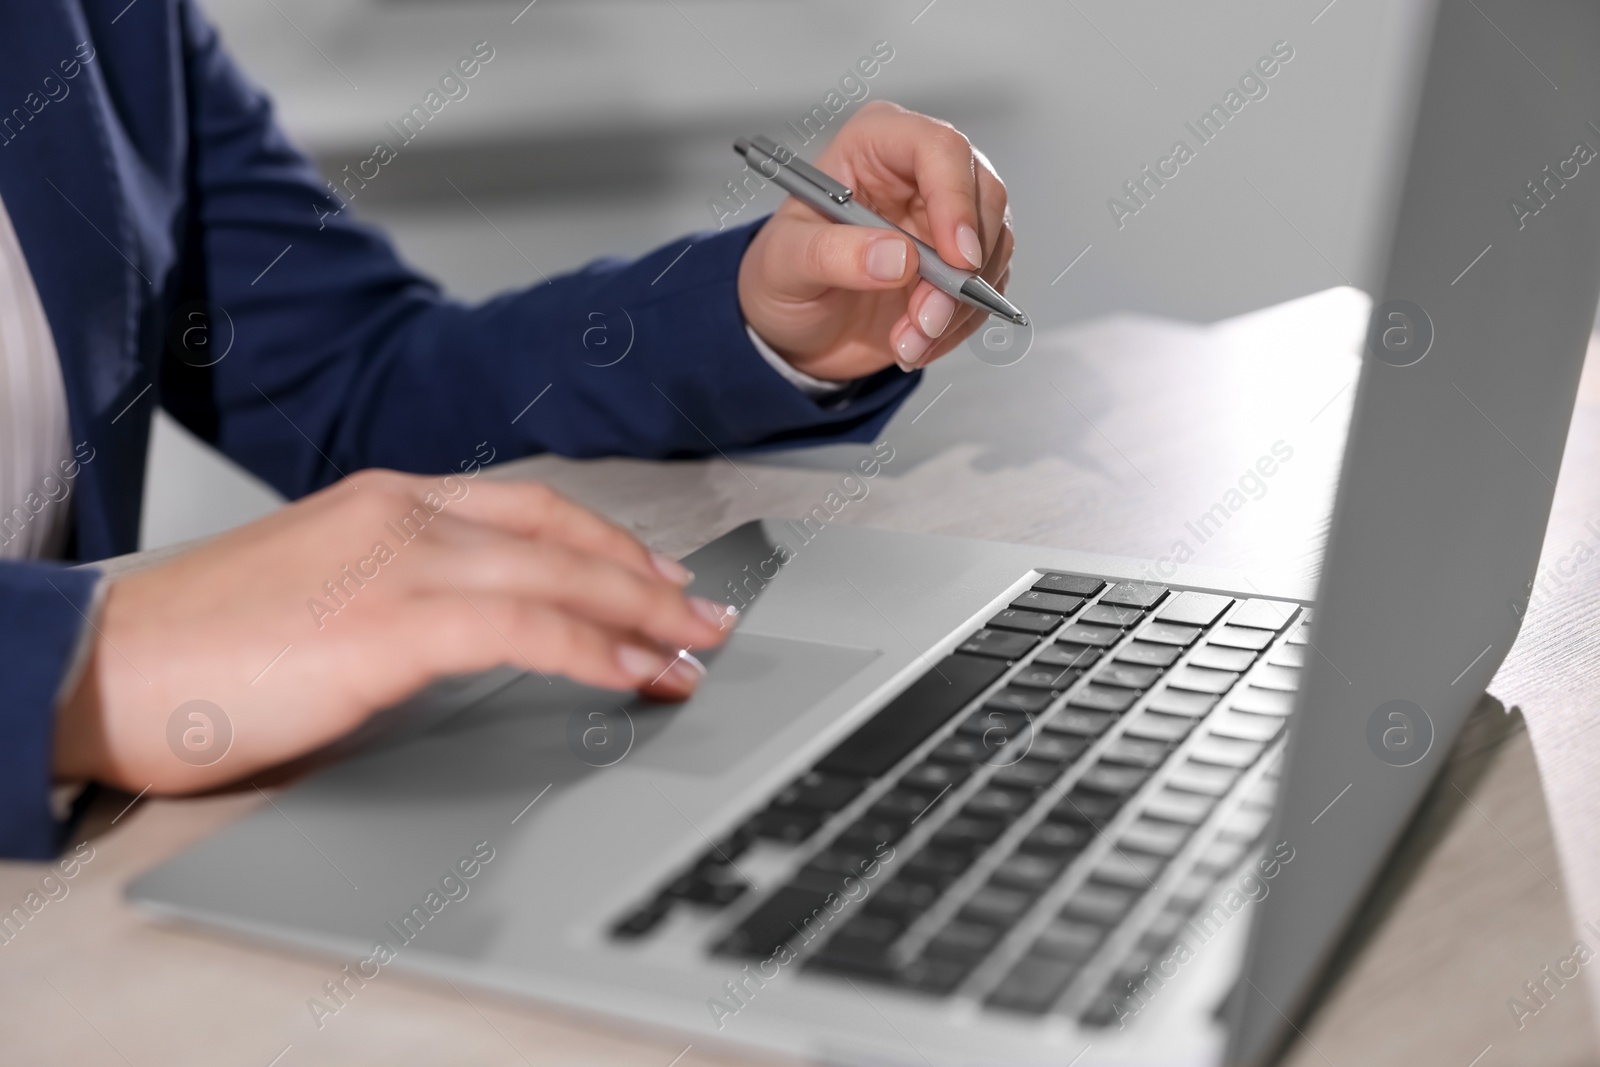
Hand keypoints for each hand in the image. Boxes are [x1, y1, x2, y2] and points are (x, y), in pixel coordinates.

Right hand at [54, 471, 735, 793]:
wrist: (99, 665)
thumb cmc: (197, 648)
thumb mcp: (320, 593)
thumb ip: (400, 595)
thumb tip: (472, 634)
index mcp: (387, 501)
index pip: (531, 507)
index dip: (607, 541)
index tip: (655, 576)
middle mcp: (403, 514)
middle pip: (563, 532)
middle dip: (648, 577)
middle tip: (705, 615)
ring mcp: (398, 559)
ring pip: (560, 573)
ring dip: (643, 615)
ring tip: (693, 650)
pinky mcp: (388, 622)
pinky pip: (525, 627)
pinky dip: (593, 650)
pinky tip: (633, 673)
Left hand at [737, 100, 1014, 381]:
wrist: (793, 326)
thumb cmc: (781, 276)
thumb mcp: (785, 264)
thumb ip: (833, 255)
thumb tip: (896, 257)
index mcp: (875, 145)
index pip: (939, 149)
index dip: (956, 200)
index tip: (956, 258)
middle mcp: (920, 173)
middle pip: (983, 196)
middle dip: (962, 269)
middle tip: (927, 317)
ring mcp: (946, 218)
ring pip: (993, 248)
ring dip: (958, 306)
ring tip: (909, 340)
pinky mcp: (961, 264)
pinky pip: (986, 289)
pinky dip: (959, 324)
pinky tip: (917, 341)